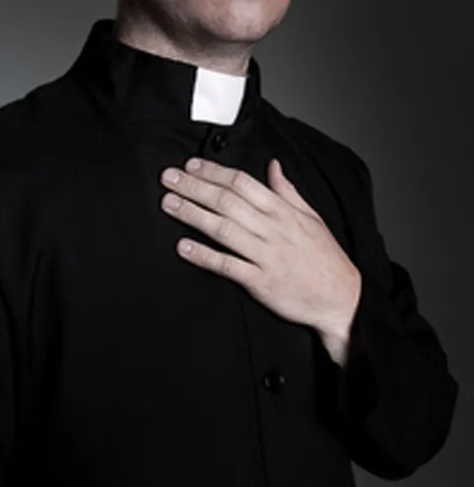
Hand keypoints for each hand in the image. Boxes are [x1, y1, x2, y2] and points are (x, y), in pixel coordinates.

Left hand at [160, 157, 361, 364]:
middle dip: (195, 187)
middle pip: (227, 201)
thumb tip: (273, 165)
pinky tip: (183, 247)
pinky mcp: (260, 281)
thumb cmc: (325, 258)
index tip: (191, 165)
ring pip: (224, 229)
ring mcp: (265, 255)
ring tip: (169, 204)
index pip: (243, 183)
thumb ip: (287, 191)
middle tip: (169, 178)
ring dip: (193, 214)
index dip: (214, 172)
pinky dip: (204, 256)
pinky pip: (227, 265)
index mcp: (283, 211)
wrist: (341, 297)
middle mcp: (272, 229)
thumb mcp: (311, 217)